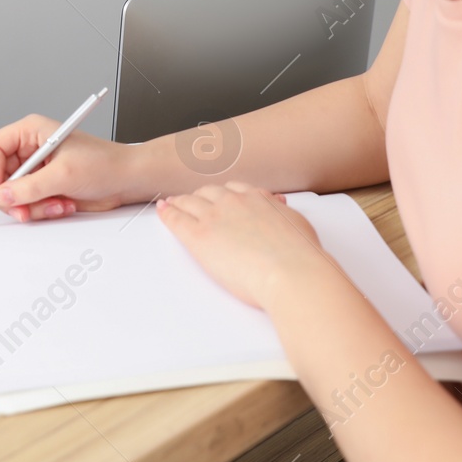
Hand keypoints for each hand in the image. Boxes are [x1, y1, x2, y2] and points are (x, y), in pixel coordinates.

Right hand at [0, 113, 148, 221]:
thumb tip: (3, 195)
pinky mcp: (44, 188)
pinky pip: (28, 205)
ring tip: (56, 204)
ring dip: (33, 206)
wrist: (127, 180)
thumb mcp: (64, 175)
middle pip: (0, 176)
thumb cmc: (105, 164)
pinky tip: (63, 205)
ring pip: (14, 195)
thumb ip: (30, 187)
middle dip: (14, 196)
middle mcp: (31, 150)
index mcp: (32, 132)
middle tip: (25, 209)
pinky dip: (43, 210)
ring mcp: (37, 171)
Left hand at [157, 181, 329, 308]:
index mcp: (257, 199)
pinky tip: (162, 211)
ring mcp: (214, 217)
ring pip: (189, 202)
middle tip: (192, 202)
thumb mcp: (297, 224)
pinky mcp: (199, 237)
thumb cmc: (299, 256)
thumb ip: (283, 215)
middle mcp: (233, 203)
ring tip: (172, 204)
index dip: (222, 194)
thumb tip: (281, 209)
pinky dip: (167, 213)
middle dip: (200, 197)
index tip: (218, 197)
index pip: (233, 190)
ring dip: (179, 202)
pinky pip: (176, 219)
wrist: (291, 271)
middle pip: (208, 193)